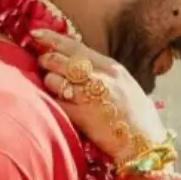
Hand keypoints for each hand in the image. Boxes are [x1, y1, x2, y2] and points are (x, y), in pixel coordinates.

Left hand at [32, 29, 166, 160]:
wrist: (144, 146)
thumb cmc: (137, 120)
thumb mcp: (126, 87)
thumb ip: (103, 73)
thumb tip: (77, 64)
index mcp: (112, 68)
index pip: (75, 46)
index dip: (53, 38)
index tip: (36, 33)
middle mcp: (100, 77)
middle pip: (60, 60)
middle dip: (46, 61)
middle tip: (43, 64)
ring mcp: (89, 96)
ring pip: (53, 80)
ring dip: (49, 84)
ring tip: (56, 89)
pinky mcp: (80, 115)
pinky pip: (54, 102)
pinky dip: (51, 103)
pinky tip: (57, 107)